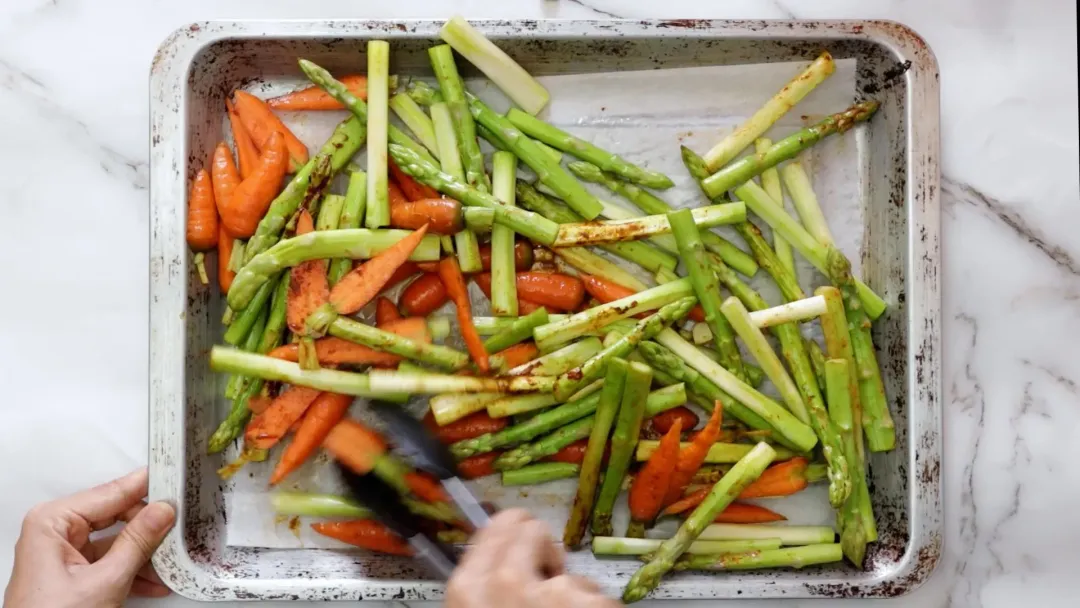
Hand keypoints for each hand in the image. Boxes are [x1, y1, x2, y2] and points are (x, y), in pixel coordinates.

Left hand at [3, 467, 175, 607]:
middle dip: (148, 527)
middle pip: (114, 515)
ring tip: (172, 560)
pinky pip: (108, 560)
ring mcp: (62, 553)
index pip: (110, 492)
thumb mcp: (104, 581)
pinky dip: (131, 570)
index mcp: (52, 522)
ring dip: (144, 553)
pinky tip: (155, 581)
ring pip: (115, 540)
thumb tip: (162, 511)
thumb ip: (137, 542)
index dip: (145, 487)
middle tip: (179, 525)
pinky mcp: (70, 573)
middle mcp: (54, 532)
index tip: (174, 478)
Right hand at [446, 509, 618, 607]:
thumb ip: (482, 586)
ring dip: (573, 594)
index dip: (513, 533)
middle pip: (532, 529)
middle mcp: (505, 582)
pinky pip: (597, 594)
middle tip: (549, 582)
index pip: (495, 526)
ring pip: (569, 570)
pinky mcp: (588, 603)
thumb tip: (496, 564)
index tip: (525, 545)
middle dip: (544, 551)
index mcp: (467, 587)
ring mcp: (550, 593)